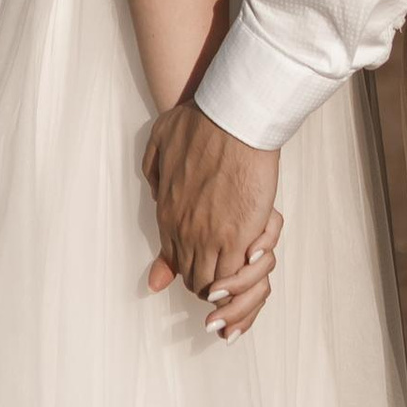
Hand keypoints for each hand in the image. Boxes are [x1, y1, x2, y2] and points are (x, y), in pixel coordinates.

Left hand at [144, 98, 281, 331]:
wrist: (232, 120)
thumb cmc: (200, 124)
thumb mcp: (160, 141)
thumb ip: (153, 170)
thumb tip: (155, 192)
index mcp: (167, 214)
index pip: (174, 259)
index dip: (190, 266)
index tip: (207, 262)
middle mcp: (184, 232)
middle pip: (193, 279)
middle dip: (210, 281)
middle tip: (228, 272)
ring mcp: (210, 239)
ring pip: (213, 285)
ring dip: (228, 283)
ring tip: (244, 270)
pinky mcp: (239, 240)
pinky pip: (235, 279)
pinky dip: (244, 278)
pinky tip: (254, 260)